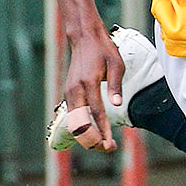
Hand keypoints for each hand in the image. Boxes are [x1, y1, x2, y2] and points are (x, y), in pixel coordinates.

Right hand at [64, 24, 123, 151]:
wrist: (84, 38)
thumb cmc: (103, 50)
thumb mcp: (116, 63)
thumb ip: (115, 85)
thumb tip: (117, 104)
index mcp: (88, 82)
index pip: (96, 113)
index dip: (103, 130)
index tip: (110, 144)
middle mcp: (75, 89)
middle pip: (80, 124)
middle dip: (92, 140)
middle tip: (108, 148)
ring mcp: (69, 92)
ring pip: (74, 123)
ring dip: (87, 136)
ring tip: (103, 143)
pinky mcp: (68, 93)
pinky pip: (73, 116)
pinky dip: (82, 127)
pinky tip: (94, 132)